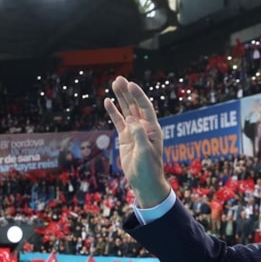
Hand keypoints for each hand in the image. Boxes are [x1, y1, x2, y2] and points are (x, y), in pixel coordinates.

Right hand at [104, 77, 169, 207]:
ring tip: (114, 84)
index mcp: (153, 128)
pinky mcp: (125, 137)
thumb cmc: (149, 168)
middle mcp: (144, 127)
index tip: (130, 85)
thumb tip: (130, 120)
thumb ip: (139, 135)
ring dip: (120, 98)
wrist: (144, 181)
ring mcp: (134, 131)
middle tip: (119, 79)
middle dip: (127, 92)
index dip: (138, 96)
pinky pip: (118, 121)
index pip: (145, 107)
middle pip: (135, 105)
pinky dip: (113, 112)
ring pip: (126, 111)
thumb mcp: (145, 152)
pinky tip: (108, 102)